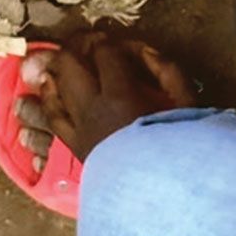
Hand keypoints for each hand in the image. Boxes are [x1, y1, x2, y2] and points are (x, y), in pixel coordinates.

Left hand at [14, 30, 200, 172]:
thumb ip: (168, 72)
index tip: (115, 43)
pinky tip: (48, 87)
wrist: (166, 194)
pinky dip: (48, 98)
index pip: (105, 53)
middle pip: (70, 64)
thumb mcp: (188, 105)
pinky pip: (53, 118)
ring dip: (57, 68)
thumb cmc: (182, 149)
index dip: (108, 42)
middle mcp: (92, 109)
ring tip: (66, 60)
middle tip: (90, 43)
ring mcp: (80, 129)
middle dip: (78, 46)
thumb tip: (144, 50)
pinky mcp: (75, 148)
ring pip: (55, 89)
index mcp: (121, 96)